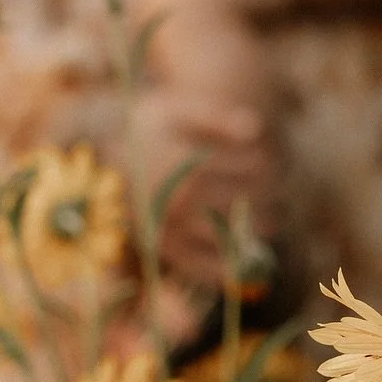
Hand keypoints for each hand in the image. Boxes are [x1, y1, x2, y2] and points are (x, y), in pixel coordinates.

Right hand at [139, 87, 271, 289]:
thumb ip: (218, 117)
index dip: (274, 168)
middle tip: (281, 196)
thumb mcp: (178, 110)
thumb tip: (258, 129)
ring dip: (259, 232)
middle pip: (249, 206)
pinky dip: (227, 271)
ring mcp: (171, 229)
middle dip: (273, 200)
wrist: (100, 155)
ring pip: (232, 238)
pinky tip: (243, 262)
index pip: (254, 171)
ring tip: (271, 221)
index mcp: (190, 166)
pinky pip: (201, 270)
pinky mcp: (161, 249)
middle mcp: (181, 202)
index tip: (278, 165)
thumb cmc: (147, 128)